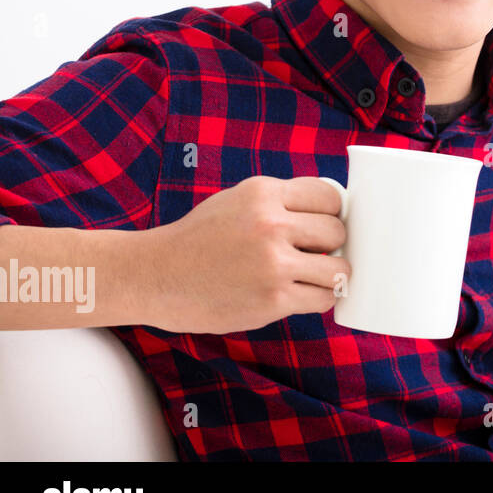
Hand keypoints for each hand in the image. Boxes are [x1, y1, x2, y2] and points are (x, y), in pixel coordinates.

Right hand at [147, 175, 349, 333]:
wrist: (153, 277)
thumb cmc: (200, 239)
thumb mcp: (237, 201)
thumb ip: (281, 202)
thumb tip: (335, 210)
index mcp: (263, 193)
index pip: (330, 197)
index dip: (331, 214)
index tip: (321, 227)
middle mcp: (270, 224)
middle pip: (337, 231)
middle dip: (331, 244)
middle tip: (312, 255)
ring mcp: (272, 263)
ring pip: (338, 269)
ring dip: (329, 276)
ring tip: (310, 278)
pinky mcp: (272, 299)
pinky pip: (323, 299)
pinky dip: (318, 299)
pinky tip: (300, 295)